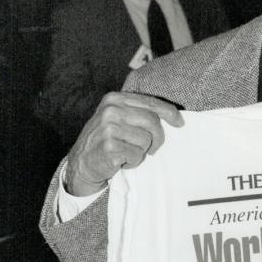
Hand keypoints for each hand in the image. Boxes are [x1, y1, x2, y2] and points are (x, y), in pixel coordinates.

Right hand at [64, 91, 183, 195]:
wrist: (81, 162)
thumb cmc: (106, 140)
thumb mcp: (117, 118)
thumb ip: (138, 112)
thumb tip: (173, 116)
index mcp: (115, 99)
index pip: (150, 102)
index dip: (169, 112)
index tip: (180, 123)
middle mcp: (111, 110)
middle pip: (152, 121)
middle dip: (157, 138)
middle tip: (151, 149)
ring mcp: (109, 128)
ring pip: (146, 140)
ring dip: (141, 151)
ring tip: (127, 152)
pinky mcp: (110, 147)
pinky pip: (137, 155)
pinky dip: (133, 161)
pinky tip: (121, 161)